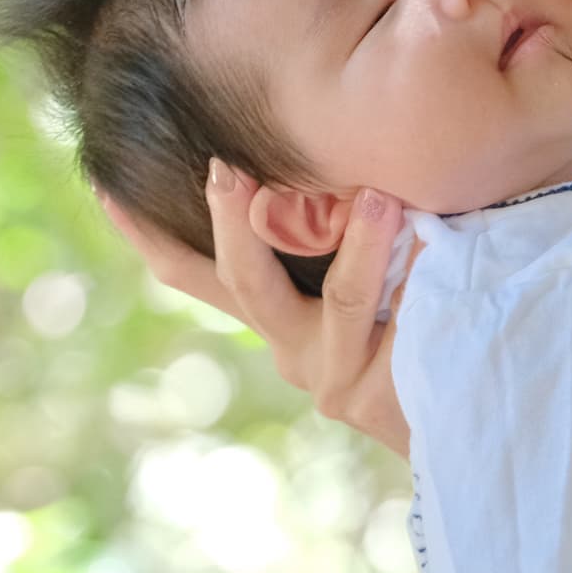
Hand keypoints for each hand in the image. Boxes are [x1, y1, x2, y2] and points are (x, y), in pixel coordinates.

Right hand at [94, 161, 417, 458]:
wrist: (463, 421)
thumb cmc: (408, 331)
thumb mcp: (359, 286)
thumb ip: (335, 237)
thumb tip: (331, 152)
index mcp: (277, 319)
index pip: (197, 277)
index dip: (149, 237)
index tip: (108, 185)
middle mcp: (294, 349)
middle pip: (246, 284)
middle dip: (235, 223)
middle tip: (226, 168)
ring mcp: (336, 377)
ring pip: (342, 302)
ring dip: (360, 244)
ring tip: (381, 197)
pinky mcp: (386, 396)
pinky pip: (409, 323)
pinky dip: (426, 276)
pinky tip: (443, 239)